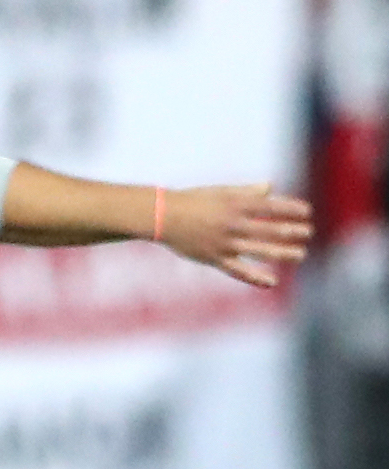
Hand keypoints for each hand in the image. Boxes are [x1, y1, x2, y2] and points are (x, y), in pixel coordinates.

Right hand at [159, 183, 311, 287]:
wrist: (160, 216)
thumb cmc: (191, 200)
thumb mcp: (219, 191)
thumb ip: (247, 192)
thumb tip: (270, 187)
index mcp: (233, 205)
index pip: (269, 207)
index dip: (290, 209)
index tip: (307, 211)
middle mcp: (232, 224)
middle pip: (269, 229)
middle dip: (292, 231)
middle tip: (308, 232)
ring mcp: (224, 243)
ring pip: (260, 250)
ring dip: (283, 253)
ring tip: (301, 254)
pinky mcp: (214, 258)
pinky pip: (238, 271)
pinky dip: (255, 277)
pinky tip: (272, 282)